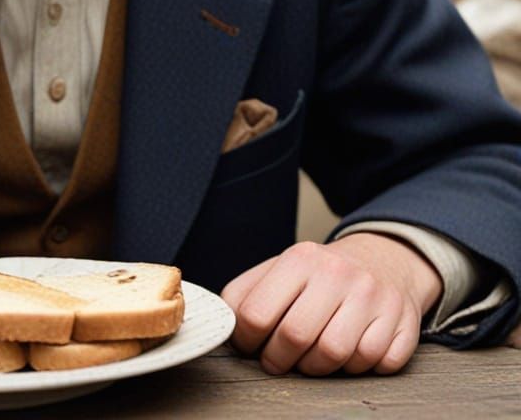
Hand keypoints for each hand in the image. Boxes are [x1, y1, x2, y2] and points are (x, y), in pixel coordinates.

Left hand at [221, 233, 442, 375]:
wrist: (384, 260)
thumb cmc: (321, 274)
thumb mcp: (280, 269)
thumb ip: (246, 292)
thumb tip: (224, 323)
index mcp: (300, 258)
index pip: (257, 312)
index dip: (247, 340)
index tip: (250, 346)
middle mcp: (338, 274)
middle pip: (295, 336)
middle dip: (279, 360)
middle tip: (276, 362)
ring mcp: (374, 297)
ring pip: (335, 355)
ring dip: (317, 368)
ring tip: (311, 359)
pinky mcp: (403, 322)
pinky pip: (375, 363)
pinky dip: (358, 368)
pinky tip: (349, 354)